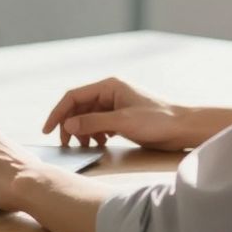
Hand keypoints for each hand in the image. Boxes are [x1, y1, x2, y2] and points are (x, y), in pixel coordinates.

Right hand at [42, 76, 231, 151]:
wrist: (184, 128)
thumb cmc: (158, 120)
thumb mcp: (122, 122)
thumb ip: (93, 123)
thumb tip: (68, 125)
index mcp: (108, 86)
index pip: (73, 96)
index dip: (58, 112)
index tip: (48, 130)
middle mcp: (110, 93)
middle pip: (79, 107)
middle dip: (70, 125)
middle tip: (67, 143)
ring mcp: (116, 105)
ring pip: (88, 117)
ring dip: (82, 131)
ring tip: (86, 145)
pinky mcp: (122, 118)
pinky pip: (99, 124)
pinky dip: (94, 134)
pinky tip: (99, 144)